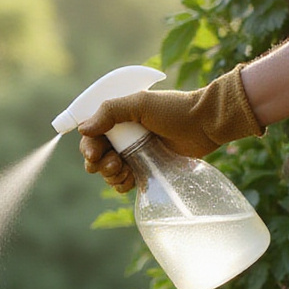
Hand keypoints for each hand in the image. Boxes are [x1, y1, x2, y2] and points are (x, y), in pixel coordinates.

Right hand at [78, 66, 263, 191]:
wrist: (205, 124)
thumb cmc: (174, 110)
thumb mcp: (140, 104)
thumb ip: (110, 112)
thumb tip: (83, 129)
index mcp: (118, 118)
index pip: (91, 135)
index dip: (88, 147)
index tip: (94, 154)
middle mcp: (123, 136)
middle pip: (96, 156)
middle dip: (98, 164)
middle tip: (113, 164)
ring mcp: (134, 153)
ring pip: (108, 171)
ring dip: (110, 175)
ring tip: (125, 171)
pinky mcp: (146, 168)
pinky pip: (124, 182)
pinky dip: (122, 184)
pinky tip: (130, 180)